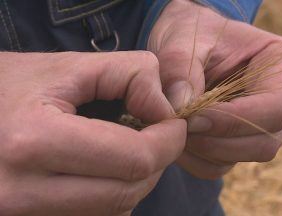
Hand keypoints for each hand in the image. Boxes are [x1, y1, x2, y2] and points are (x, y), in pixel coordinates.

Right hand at [0, 52, 185, 214]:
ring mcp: (22, 214)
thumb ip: (131, 74)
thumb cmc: (16, 86)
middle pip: (127, 192)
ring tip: (125, 148)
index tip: (175, 124)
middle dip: (157, 162)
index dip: (168, 141)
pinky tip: (102, 169)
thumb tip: (169, 109)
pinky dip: (112, 194)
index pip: (134, 159)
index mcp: (32, 141)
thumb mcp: (71, 66)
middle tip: (158, 136)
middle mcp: (21, 191)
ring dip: (135, 179)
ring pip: (115, 211)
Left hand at [149, 0, 281, 178]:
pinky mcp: (242, 141)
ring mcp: (266, 125)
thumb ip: (180, 68)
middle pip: (265, 141)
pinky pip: (223, 165)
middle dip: (217, 140)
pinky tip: (180, 138)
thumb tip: (181, 107)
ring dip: (205, 151)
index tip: (193, 118)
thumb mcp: (182, 39)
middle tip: (179, 125)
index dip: (234, 120)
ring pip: (244, 157)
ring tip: (176, 127)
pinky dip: (197, 159)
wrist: (188, 44)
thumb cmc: (194, 35)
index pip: (275, 109)